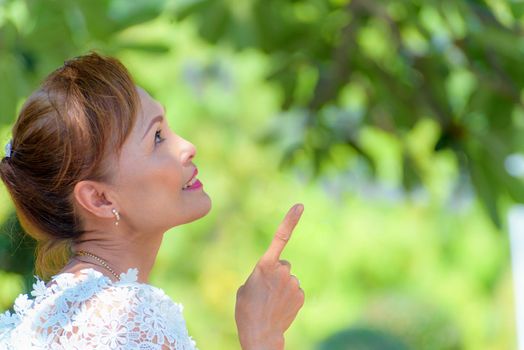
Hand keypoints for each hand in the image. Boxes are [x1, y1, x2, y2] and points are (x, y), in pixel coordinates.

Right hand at [235, 204, 304, 349]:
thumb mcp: (246, 286)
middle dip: (277, 273)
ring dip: (282, 286)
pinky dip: (289, 296)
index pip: (280, 237)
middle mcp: (282, 271)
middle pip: (283, 264)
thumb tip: (275, 274)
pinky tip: (279, 307)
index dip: (290, 220)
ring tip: (271, 301)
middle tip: (265, 290)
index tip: (300, 205)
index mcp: (265, 265)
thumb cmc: (246, 309)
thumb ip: (261, 273)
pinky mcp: (301, 295)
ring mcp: (293, 283)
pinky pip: (295, 290)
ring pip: (289, 278)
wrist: (260, 334)